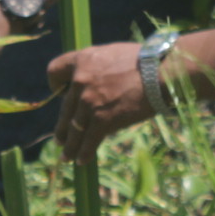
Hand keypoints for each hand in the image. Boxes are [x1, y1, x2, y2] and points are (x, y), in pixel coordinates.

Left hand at [48, 42, 150, 161]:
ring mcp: (89, 101)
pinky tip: (82, 161)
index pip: (54, 71)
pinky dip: (84, 153)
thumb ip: (97, 67)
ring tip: (66, 156)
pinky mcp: (102, 119)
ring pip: (73, 129)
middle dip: (62, 127)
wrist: (160, 72)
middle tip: (60, 139)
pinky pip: (88, 140)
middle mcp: (80, 80)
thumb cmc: (145, 61)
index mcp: (82, 60)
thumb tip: (95, 81)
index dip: (56, 85)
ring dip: (69, 145)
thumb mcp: (112, 54)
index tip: (62, 95)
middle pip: (64, 108)